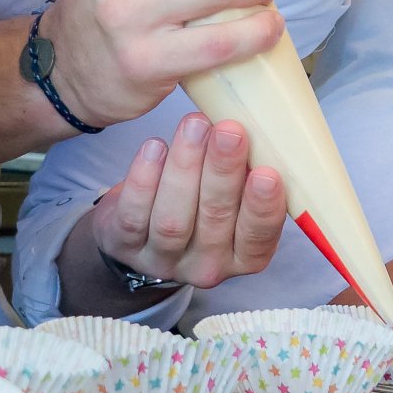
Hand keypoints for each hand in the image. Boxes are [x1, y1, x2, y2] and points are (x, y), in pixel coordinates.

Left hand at [88, 115, 285, 289]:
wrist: (141, 230)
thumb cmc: (199, 203)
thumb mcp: (231, 197)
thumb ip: (246, 174)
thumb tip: (260, 128)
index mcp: (243, 256)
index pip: (258, 238)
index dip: (263, 207)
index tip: (267, 173)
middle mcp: (206, 266)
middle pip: (215, 220)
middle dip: (223, 172)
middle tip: (229, 131)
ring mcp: (162, 259)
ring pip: (173, 219)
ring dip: (185, 168)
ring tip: (194, 126)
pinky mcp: (125, 245)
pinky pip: (134, 215)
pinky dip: (144, 179)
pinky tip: (154, 147)